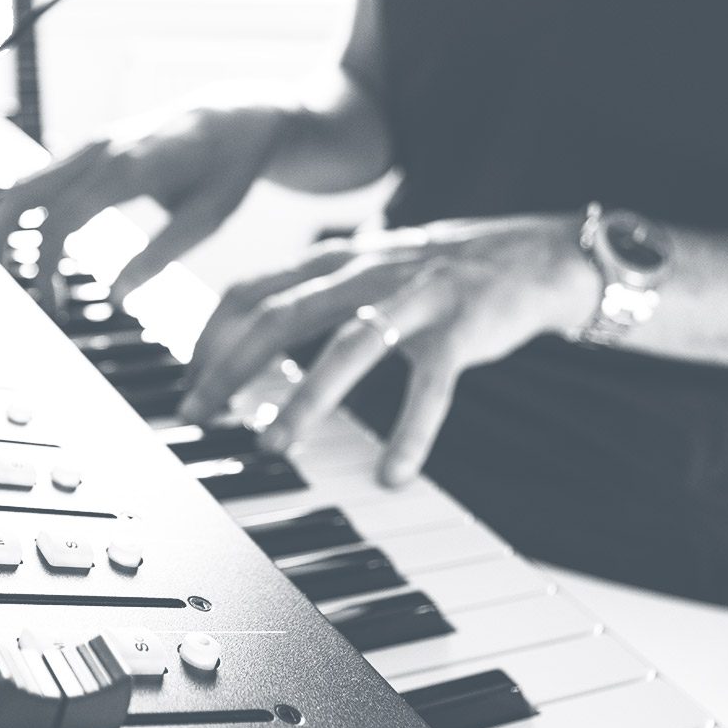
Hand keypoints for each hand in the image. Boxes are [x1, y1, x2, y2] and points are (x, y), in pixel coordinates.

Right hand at [0, 100, 286, 299]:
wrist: (234, 115)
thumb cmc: (226, 168)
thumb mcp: (207, 218)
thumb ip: (160, 256)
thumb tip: (118, 298)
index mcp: (129, 166)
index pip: (65, 218)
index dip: (47, 263)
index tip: (47, 303)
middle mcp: (101, 149)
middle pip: (26, 189)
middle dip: (0, 236)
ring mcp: (93, 146)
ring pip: (29, 183)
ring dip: (10, 226)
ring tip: (6, 273)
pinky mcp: (93, 152)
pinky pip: (46, 180)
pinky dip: (28, 215)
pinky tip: (31, 250)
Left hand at [179, 213, 599, 487]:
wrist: (538, 252)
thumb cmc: (442, 270)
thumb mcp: (369, 268)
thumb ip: (316, 292)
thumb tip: (255, 329)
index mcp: (338, 259)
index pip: (253, 290)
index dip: (211, 336)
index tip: (188, 382)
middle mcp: (368, 270)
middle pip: (281, 315)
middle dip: (231, 368)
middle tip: (199, 416)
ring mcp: (416, 296)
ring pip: (349, 346)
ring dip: (305, 399)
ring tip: (275, 446)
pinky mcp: (463, 328)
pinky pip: (431, 386)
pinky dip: (410, 432)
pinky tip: (392, 475)